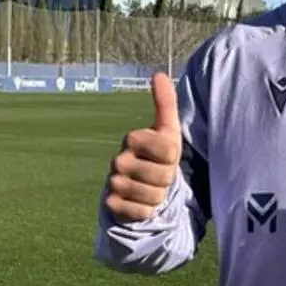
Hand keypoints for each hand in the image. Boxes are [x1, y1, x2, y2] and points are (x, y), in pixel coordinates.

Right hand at [105, 72, 181, 222]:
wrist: (137, 186)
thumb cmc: (158, 155)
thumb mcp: (167, 130)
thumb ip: (165, 102)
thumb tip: (158, 74)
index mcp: (133, 138)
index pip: (170, 151)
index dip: (174, 157)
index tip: (166, 156)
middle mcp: (119, 159)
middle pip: (164, 176)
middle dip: (168, 180)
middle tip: (159, 175)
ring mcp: (112, 181)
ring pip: (153, 196)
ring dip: (158, 196)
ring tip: (151, 187)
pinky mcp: (111, 203)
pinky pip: (140, 211)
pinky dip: (146, 210)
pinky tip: (140, 202)